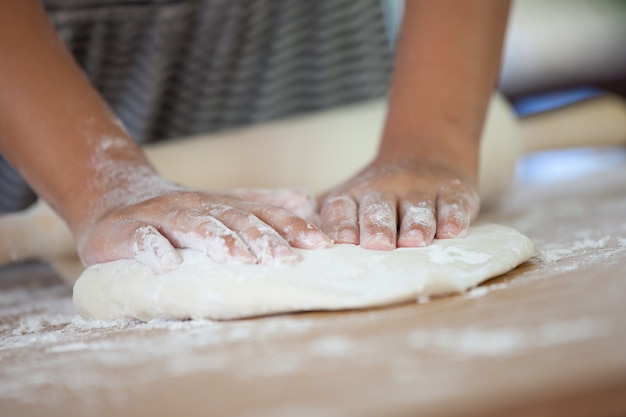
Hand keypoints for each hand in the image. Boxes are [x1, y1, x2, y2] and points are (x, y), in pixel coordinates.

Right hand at [77, 178, 331, 272]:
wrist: (115, 200)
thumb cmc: (178, 214)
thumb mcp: (223, 206)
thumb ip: (261, 204)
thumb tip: (307, 199)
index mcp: (222, 205)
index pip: (262, 214)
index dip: (291, 227)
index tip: (320, 244)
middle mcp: (196, 206)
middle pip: (233, 220)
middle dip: (262, 238)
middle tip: (286, 259)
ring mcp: (161, 216)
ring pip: (193, 226)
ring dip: (217, 241)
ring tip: (239, 259)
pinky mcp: (126, 231)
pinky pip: (141, 239)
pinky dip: (153, 249)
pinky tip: (167, 265)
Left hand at [318, 157, 479, 248]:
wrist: (426, 152)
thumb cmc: (378, 194)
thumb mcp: (348, 199)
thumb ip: (326, 221)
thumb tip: (293, 246)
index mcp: (353, 195)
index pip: (342, 210)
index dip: (342, 226)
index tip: (342, 242)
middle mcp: (385, 189)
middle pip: (378, 209)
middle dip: (377, 228)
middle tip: (378, 245)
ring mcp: (421, 189)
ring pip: (417, 209)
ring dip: (416, 226)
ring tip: (414, 242)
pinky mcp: (454, 192)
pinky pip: (453, 205)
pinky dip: (453, 219)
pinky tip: (451, 232)